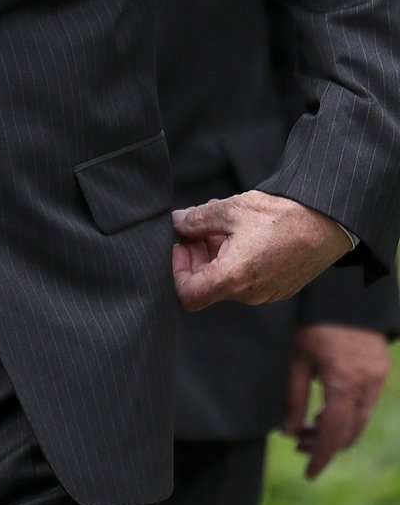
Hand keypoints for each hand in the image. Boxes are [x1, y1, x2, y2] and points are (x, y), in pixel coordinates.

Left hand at [171, 191, 349, 312]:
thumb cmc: (281, 216)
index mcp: (233, 278)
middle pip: (207, 284)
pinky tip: (242, 232)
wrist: (327, 224)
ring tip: (221, 223)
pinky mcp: (278, 288)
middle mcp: (248, 294)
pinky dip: (236, 259)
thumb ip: (197, 219)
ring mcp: (265, 294)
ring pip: (227, 279)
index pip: (188, 295)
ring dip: (216, 253)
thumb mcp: (231, 209)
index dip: (176, 271)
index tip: (181, 246)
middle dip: (197, 254)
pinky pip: (247, 279)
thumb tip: (177, 222)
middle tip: (199, 226)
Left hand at [282, 323, 391, 478]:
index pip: (334, 434)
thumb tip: (288, 433)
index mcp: (343, 382)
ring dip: (335, 432)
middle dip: (324, 445)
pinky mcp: (380, 373)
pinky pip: (366, 406)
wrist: (346, 293)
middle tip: (297, 445)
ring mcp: (377, 380)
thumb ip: (293, 397)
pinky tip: (325, 410)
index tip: (309, 474)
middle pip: (349, 433)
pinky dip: (347, 416)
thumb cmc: (314, 321)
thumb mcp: (297, 357)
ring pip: (360, 422)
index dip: (320, 457)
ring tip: (307, 428)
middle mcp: (366, 385)